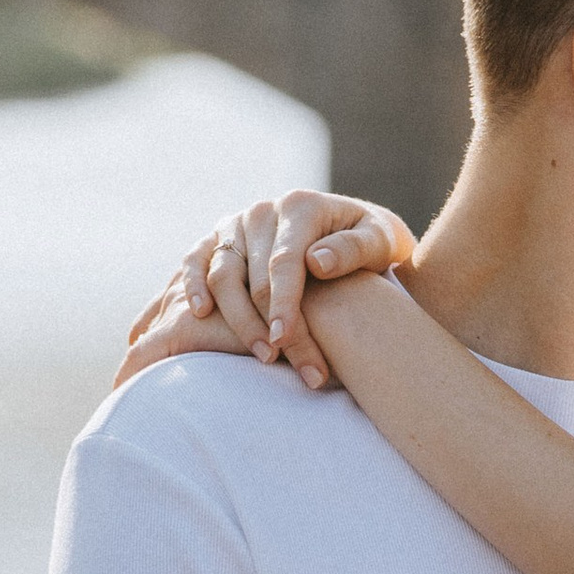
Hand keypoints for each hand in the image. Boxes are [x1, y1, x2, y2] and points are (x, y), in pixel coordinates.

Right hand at [122, 188, 414, 391]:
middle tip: (290, 367)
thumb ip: (354, 249)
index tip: (284, 339)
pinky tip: (197, 315)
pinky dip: (192, 286)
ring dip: (236, 321)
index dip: (284, 303)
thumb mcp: (382, 239)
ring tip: (262, 356)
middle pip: (254, 277)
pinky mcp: (219, 239)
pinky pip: (195, 261)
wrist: (355, 228)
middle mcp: (263, 212)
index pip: (285, 261)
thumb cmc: (374, 240)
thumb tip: (317, 262)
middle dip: (268, 326)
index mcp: (301, 206)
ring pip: (221, 275)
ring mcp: (236, 224)